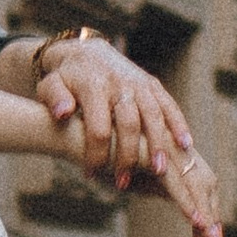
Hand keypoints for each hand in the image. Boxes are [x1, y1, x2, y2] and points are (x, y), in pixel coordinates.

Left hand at [25, 31, 194, 186]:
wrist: (86, 53)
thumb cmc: (65, 79)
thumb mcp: (50, 86)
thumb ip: (54, 99)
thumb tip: (63, 113)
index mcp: (94, 87)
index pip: (99, 126)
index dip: (96, 153)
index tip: (90, 174)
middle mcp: (120, 85)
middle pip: (129, 124)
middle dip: (127, 156)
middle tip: (122, 183)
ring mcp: (139, 84)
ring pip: (154, 116)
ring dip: (158, 144)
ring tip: (159, 171)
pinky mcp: (153, 85)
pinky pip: (169, 105)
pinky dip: (179, 125)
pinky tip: (186, 146)